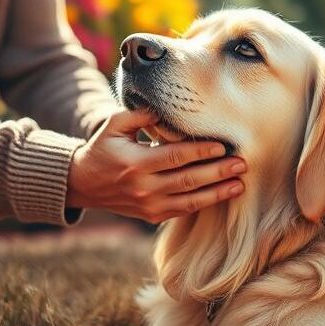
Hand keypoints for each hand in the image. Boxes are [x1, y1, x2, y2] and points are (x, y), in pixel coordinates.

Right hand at [66, 108, 246, 222]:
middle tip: (242, 164)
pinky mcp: (151, 216)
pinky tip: (221, 195)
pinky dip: (203, 204)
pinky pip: (182, 211)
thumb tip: (167, 109)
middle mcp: (143, 187)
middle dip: (217, 172)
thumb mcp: (114, 125)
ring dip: (217, 193)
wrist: (82, 183)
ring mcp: (148, 205)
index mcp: (135, 163)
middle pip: (187, 180)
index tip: (222, 146)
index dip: (200, 152)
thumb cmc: (102, 147)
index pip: (174, 157)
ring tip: (240, 184)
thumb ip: (141, 115)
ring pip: (189, 201)